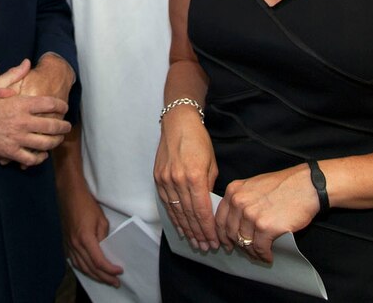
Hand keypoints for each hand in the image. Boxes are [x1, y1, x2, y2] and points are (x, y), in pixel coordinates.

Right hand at [0, 59, 70, 166]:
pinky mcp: (9, 152)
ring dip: (55, 142)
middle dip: (63, 126)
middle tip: (67, 126)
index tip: (64, 108)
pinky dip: (39, 158)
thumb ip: (14, 74)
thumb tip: (27, 62)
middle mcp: (20, 122)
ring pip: (44, 144)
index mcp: (18, 104)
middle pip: (51, 126)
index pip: (48, 104)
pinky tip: (42, 154)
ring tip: (58, 140)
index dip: (60, 106)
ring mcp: (15, 138)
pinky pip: (30, 159)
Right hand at [59, 178, 122, 285]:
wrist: (69, 194)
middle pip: (90, 268)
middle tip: (115, 282)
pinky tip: (89, 271)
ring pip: (81, 267)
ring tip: (105, 280)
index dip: (110, 269)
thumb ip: (103, 237)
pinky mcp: (66, 242)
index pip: (99, 261)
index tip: (119, 271)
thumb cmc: (86, 204)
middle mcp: (75, 244)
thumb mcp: (101, 220)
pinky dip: (83, 269)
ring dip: (94, 276)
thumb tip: (104, 249)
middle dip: (104, 277)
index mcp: (85, 238)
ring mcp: (69, 244)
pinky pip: (74, 261)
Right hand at [153, 107, 218, 250]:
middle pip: (188, 214)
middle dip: (198, 233)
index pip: (201, 211)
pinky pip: (166, 202)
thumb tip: (209, 206)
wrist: (178, 124)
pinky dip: (173, 216)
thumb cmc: (198, 141)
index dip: (208, 229)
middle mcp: (177, 180)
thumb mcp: (211, 163)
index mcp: (194, 176)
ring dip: (186, 229)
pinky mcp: (157, 178)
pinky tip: (180, 227)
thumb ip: (209, 186)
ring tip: (194, 242)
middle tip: (206, 247)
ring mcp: (165, 179)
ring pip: (176, 211)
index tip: (215, 241)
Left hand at [215, 164, 319, 263]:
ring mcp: (251, 214)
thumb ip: (241, 199)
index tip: (225, 243)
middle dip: (237, 245)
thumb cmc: (283, 185)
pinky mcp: (265, 227)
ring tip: (259, 255)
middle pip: (230, 232)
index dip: (221, 234)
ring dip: (252, 252)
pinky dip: (263, 255)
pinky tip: (268, 256)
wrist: (306, 185)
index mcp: (233, 191)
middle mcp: (238, 202)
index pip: (220, 218)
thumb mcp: (253, 186)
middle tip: (244, 251)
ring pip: (244, 242)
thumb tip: (236, 220)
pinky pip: (259, 248)